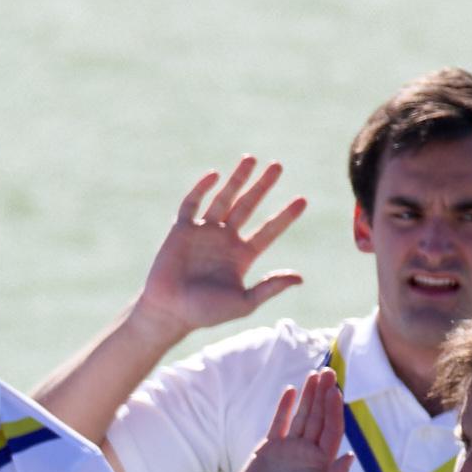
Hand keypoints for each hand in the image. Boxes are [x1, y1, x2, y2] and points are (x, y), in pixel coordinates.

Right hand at [135, 157, 308, 333]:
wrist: (169, 312)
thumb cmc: (205, 313)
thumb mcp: (243, 303)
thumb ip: (269, 288)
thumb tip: (299, 278)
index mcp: (242, 255)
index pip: (268, 230)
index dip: (285, 216)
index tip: (302, 200)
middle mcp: (225, 239)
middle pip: (248, 206)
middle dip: (263, 186)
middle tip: (278, 166)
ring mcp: (203, 232)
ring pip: (224, 198)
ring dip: (238, 179)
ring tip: (251, 159)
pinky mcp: (181, 229)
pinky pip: (192, 203)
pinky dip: (202, 188)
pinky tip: (215, 175)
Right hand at [230, 363, 349, 471]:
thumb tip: (350, 455)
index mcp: (322, 461)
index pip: (332, 428)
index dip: (334, 409)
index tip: (335, 390)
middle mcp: (308, 451)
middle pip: (319, 416)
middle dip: (324, 394)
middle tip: (328, 372)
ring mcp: (289, 447)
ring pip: (302, 415)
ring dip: (308, 395)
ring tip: (314, 374)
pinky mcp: (270, 447)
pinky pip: (279, 422)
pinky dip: (285, 406)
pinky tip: (291, 391)